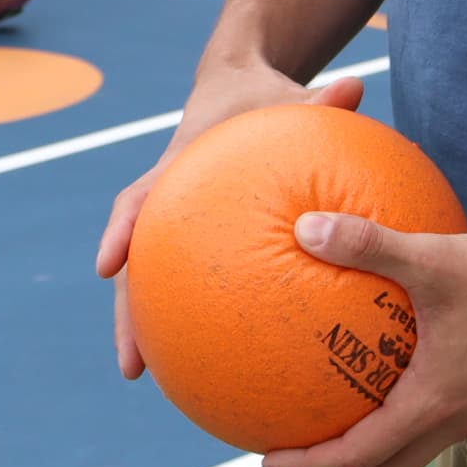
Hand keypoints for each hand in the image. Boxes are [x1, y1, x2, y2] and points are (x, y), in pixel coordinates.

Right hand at [96, 69, 368, 380]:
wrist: (236, 84)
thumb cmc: (262, 94)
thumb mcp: (292, 94)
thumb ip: (322, 98)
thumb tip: (357, 85)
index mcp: (181, 165)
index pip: (140, 198)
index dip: (122, 231)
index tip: (109, 268)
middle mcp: (171, 201)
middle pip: (136, 263)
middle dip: (128, 314)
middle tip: (132, 366)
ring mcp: (179, 224)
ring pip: (156, 283)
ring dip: (151, 330)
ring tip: (159, 382)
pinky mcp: (196, 239)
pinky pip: (195, 283)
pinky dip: (202, 319)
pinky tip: (227, 362)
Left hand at [259, 218, 466, 466]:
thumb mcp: (437, 259)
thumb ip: (371, 245)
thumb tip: (307, 229)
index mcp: (432, 405)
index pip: (357, 460)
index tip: (268, 456)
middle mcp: (452, 421)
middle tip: (294, 446)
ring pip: (408, 453)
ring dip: (367, 449)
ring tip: (330, 416)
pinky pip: (430, 423)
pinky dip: (397, 418)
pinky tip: (384, 369)